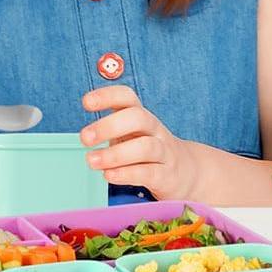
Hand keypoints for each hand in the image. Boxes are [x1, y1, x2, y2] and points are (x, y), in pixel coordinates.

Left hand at [82, 86, 198, 198]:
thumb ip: (111, 131)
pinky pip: (149, 172)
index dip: (108, 96)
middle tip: (84, 138)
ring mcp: (164, 152)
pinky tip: (109, 175)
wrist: (187, 172)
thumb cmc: (149, 152)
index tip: (86, 103)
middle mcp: (154, 130)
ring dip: (114, 154)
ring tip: (91, 161)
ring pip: (145, 147)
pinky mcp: (167, 175)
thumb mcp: (132, 135)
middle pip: (138, 118)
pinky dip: (127, 173)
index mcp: (142, 117)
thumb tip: (84, 135)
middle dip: (109, 126)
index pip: (128, 98)